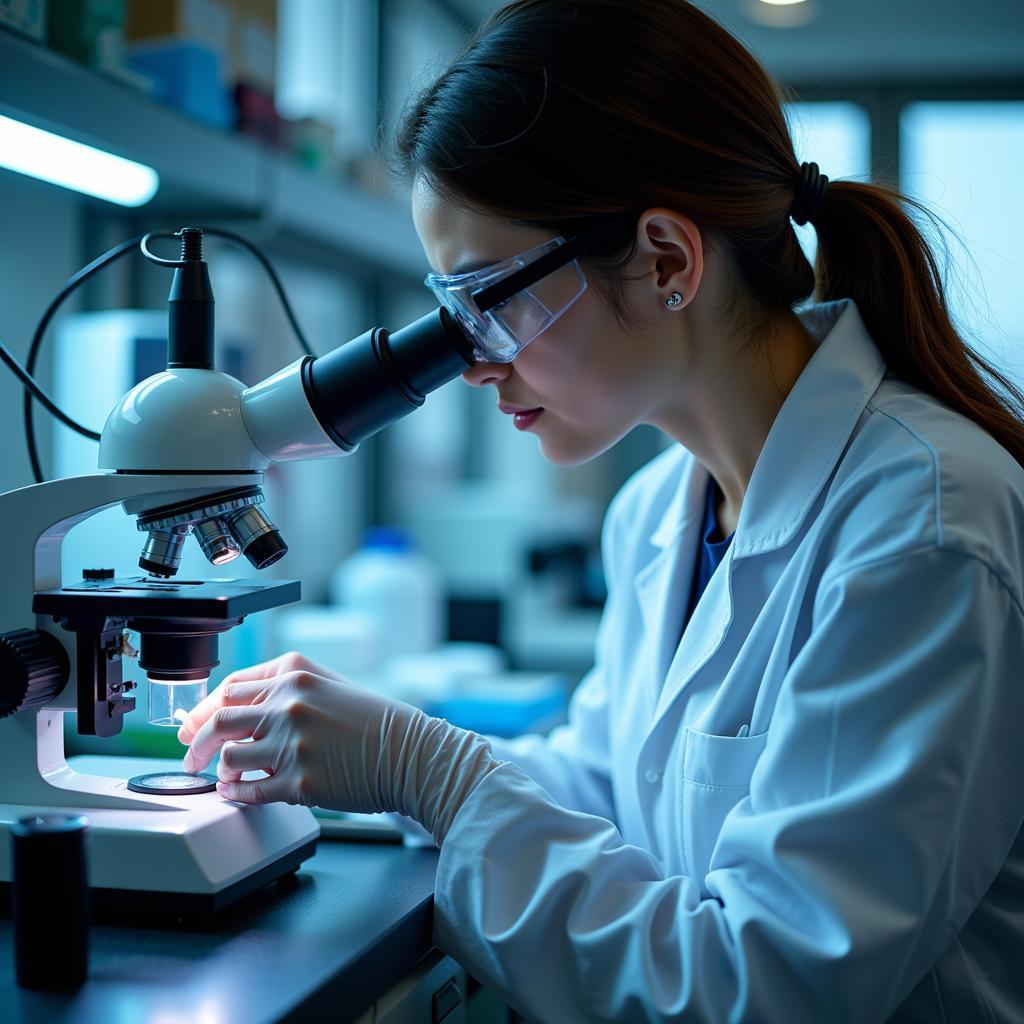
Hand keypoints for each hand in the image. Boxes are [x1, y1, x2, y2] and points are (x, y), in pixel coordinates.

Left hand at [176, 654, 498, 843]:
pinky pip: (248, 791)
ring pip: (229, 756)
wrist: (411, 754)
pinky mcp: (298, 781)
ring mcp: (293, 742)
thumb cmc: (376, 723)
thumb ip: (286, 688)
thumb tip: (238, 709)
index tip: (192, 725)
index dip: (204, 709)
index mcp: (295, 674)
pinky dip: (235, 794)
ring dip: (220, 770)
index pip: (231, 688)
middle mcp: (289, 703)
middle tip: (191, 757)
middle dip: (196, 742)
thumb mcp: (330, 686)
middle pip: (219, 720)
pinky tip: (237, 794)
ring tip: (226, 777)